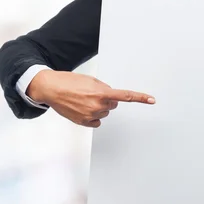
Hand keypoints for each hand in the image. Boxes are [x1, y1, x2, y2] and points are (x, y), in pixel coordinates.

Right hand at [27, 70, 154, 127]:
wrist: (51, 88)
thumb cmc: (70, 82)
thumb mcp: (91, 80)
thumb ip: (104, 88)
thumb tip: (111, 96)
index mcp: (101, 93)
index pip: (125, 96)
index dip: (140, 98)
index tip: (151, 100)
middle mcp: (98, 106)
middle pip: (113, 105)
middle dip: (107, 99)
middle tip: (92, 93)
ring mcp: (90, 116)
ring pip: (104, 113)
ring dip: (98, 107)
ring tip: (83, 100)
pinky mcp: (83, 122)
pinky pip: (97, 121)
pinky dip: (92, 116)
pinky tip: (82, 109)